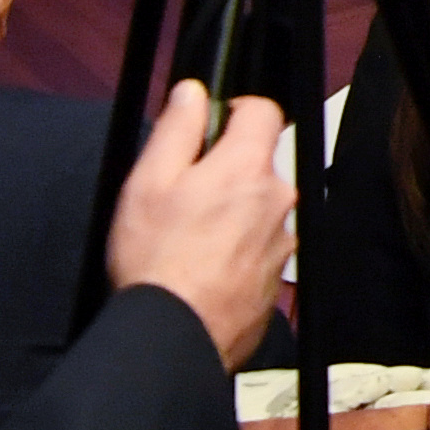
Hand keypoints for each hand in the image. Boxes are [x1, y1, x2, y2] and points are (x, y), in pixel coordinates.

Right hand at [107, 79, 296, 372]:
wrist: (173, 336)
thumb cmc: (155, 261)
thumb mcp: (148, 182)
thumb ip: (176, 129)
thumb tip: (192, 93)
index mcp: (247, 169)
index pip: (264, 111)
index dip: (236, 110)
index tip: (212, 125)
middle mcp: (276, 201)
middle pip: (259, 164)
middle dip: (227, 170)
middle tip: (184, 195)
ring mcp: (280, 243)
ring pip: (259, 209)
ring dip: (232, 214)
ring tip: (188, 240)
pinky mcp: (275, 280)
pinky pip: (258, 250)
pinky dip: (236, 252)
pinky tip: (202, 269)